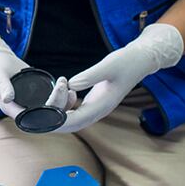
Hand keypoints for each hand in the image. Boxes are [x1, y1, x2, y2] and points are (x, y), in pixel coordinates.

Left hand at [57, 23, 182, 132]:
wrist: (140, 61)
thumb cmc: (127, 62)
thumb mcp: (109, 65)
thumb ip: (90, 76)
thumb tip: (70, 84)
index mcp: (102, 106)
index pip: (74, 121)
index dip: (56, 120)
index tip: (43, 110)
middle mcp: (98, 111)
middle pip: (70, 125)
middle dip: (52, 117)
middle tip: (45, 98)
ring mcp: (96, 108)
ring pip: (71, 119)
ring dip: (59, 108)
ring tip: (60, 84)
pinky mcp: (94, 102)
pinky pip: (75, 111)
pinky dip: (66, 104)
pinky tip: (68, 88)